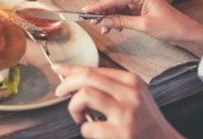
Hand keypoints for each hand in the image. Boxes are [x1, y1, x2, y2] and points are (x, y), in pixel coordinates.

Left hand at [53, 64, 180, 138]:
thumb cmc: (145, 121)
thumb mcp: (133, 95)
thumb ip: (109, 86)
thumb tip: (75, 80)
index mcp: (131, 81)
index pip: (93, 69)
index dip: (70, 68)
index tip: (57, 69)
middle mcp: (130, 93)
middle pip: (87, 77)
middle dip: (66, 83)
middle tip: (60, 92)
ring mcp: (126, 113)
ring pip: (85, 95)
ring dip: (73, 106)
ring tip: (78, 116)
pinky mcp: (123, 132)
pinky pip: (90, 126)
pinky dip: (85, 129)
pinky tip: (93, 131)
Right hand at [83, 0, 202, 50]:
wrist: (187, 31)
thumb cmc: (171, 26)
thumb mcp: (144, 26)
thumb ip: (122, 22)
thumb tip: (103, 21)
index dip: (98, 6)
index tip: (85, 12)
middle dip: (101, 10)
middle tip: (92, 21)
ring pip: (116, 4)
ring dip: (108, 15)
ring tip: (103, 28)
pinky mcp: (139, 4)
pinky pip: (122, 8)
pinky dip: (116, 17)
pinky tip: (113, 26)